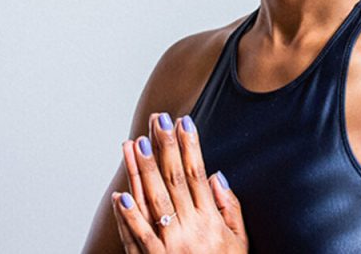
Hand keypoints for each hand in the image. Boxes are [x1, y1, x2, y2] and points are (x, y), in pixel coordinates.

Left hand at [111, 112, 248, 252]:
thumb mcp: (240, 243)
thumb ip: (231, 209)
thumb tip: (216, 175)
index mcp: (212, 221)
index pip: (197, 174)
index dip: (189, 146)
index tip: (183, 121)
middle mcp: (191, 230)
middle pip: (173, 180)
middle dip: (165, 146)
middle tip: (157, 119)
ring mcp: (170, 246)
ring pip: (153, 201)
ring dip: (142, 171)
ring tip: (134, 143)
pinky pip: (138, 237)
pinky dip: (128, 216)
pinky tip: (120, 194)